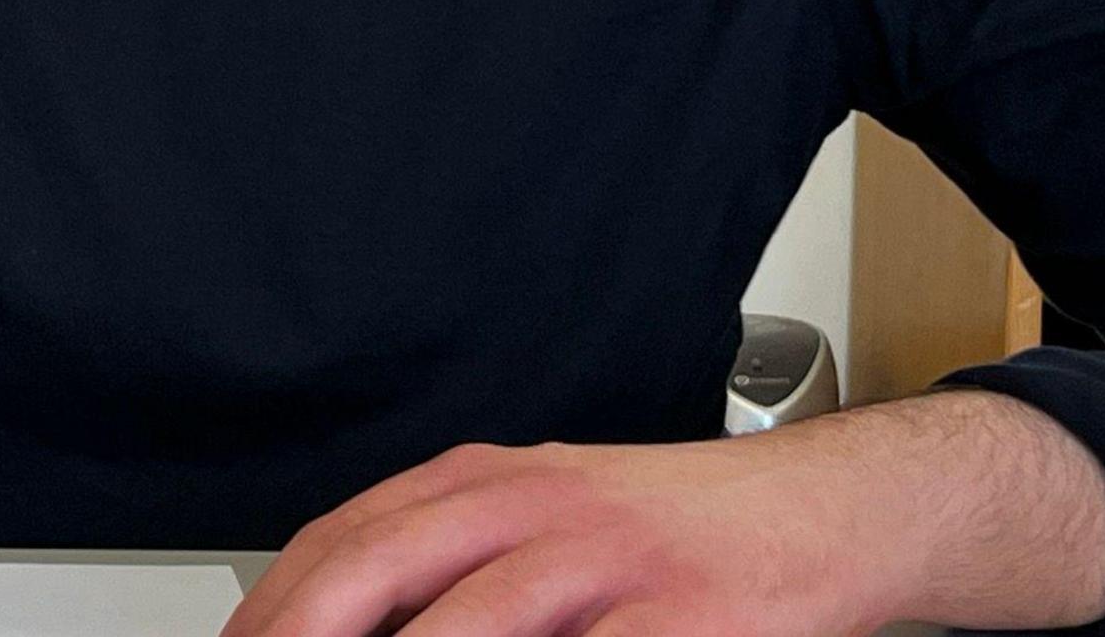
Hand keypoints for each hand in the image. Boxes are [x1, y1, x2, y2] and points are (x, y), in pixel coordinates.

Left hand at [219, 393, 1104, 636]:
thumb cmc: (675, 537)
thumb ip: (444, 567)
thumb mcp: (543, 524)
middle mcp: (531, 506)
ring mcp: (606, 561)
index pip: (342, 544)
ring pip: (472, 628)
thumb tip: (332, 618)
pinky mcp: (682, 616)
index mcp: (485, 483)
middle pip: (377, 573)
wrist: (830, 514)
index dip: (274, 611)